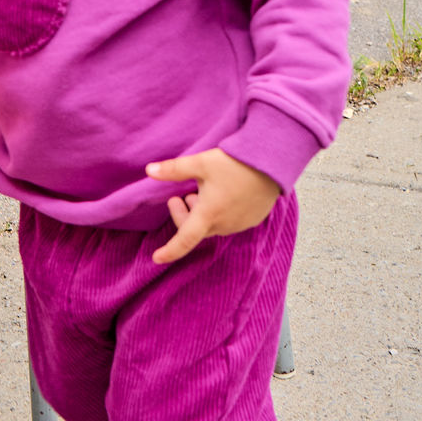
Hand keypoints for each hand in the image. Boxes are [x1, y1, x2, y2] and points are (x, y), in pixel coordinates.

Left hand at [145, 148, 280, 264]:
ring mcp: (240, 224)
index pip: (185, 240)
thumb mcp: (200, 163)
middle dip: (182, 217)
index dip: (170, 251)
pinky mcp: (252, 219)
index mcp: (208, 214)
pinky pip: (229, 223)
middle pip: (196, 230)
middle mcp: (225, 224)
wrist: (272, 162)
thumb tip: (148, 171)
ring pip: (213, 226)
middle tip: (178, 198)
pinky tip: (220, 195)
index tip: (156, 258)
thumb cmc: (235, 163)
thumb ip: (174, 170)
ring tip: (197, 194)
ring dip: (201, 215)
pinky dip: (218, 214)